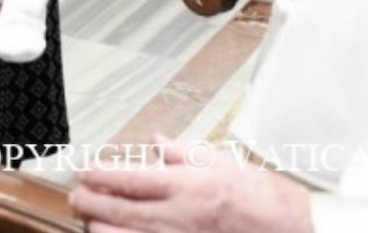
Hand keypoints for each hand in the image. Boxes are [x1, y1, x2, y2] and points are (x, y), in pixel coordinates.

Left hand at [68, 140, 310, 232]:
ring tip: (89, 220)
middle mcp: (180, 216)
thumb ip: (183, 154)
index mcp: (187, 185)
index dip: (102, 175)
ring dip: (103, 228)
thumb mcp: (221, 162)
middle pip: (122, 209)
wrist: (291, 227)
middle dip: (92, 202)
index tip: (85, 171)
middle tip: (76, 195)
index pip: (133, 178)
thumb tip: (156, 143)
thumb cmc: (260, 197)